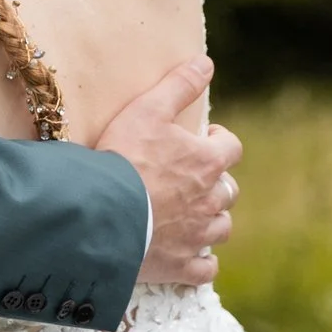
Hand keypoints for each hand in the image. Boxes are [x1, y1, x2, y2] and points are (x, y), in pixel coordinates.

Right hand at [92, 54, 241, 286]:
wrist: (100, 214)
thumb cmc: (122, 157)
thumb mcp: (148, 110)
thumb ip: (179, 85)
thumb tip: (207, 62)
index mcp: (207, 162)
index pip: (231, 148)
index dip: (219, 142)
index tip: (203, 139)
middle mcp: (210, 200)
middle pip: (229, 190)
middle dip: (215, 182)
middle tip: (190, 177)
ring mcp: (197, 236)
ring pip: (221, 227)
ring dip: (211, 219)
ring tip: (191, 213)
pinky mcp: (181, 266)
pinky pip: (205, 269)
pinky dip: (201, 262)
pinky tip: (190, 255)